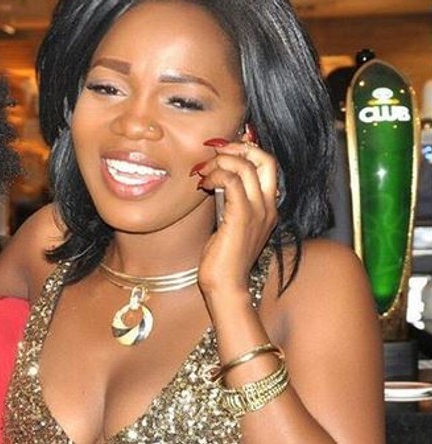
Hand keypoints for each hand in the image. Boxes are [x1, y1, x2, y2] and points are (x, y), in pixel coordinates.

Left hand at [193, 128, 278, 301]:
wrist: (226, 286)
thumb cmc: (223, 259)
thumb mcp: (228, 223)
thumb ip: (228, 201)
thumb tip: (216, 178)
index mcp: (268, 207)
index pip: (267, 165)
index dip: (246, 150)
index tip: (222, 150)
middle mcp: (268, 206)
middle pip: (266, 159)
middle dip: (238, 147)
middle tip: (214, 151)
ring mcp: (258, 212)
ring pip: (246, 166)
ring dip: (220, 161)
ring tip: (203, 170)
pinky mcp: (241, 217)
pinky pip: (232, 181)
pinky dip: (216, 175)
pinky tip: (204, 183)